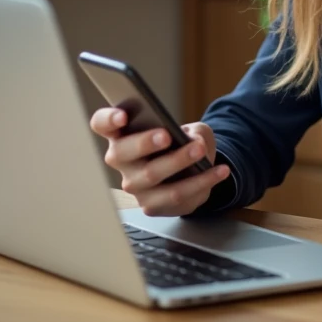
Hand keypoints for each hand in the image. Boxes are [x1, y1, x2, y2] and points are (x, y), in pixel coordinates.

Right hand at [90, 107, 230, 216]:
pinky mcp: (151, 205)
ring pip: (150, 175)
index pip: (102, 124)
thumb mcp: (191, 129)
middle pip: (122, 153)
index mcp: (122, 134)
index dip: (108, 119)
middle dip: (144, 142)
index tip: (123, 116)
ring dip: (177, 161)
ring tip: (199, 150)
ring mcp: (134, 185)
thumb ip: (193, 132)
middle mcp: (121, 160)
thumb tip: (195, 143)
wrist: (192, 172)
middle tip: (166, 135)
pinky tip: (219, 171)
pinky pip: (175, 195)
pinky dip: (201, 182)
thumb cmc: (182, 144)